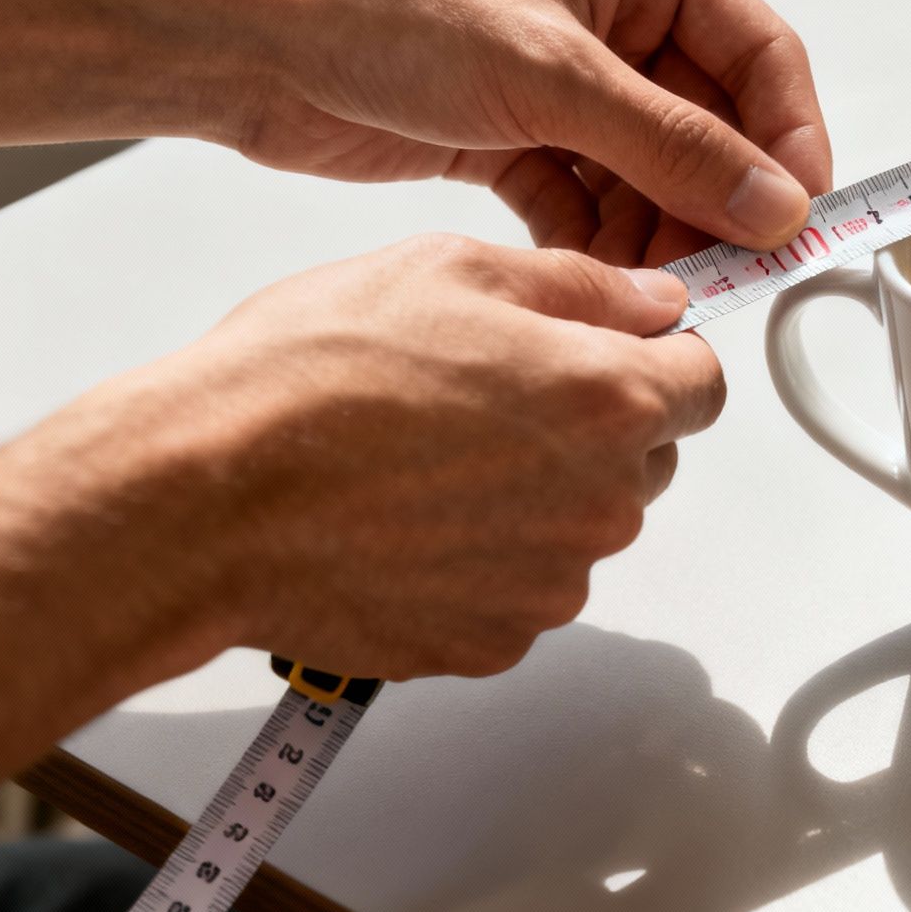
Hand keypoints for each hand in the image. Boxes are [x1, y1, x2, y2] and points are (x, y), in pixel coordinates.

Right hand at [0, 235, 719, 686]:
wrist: (205, 500)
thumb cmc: (309, 380)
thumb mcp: (452, 270)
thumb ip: (582, 286)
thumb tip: (654, 303)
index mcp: (608, 400)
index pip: (704, 384)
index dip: (658, 360)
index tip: (611, 353)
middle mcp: (601, 503)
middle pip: (644, 458)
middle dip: (591, 427)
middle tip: (486, 399)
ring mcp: (551, 583)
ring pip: (578, 527)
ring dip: (534, 497)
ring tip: (427, 459)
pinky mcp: (494, 641)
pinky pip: (519, 590)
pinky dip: (483, 561)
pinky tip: (408, 521)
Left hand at [236, 0, 832, 263]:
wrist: (251, 43)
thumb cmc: (380, 5)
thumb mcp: (553, 79)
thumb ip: (675, 148)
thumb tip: (771, 201)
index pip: (759, 54)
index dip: (789, 139)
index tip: (796, 216)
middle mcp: (613, 15)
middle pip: (710, 125)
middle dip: (716, 202)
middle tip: (728, 270)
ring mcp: (567, 79)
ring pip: (653, 173)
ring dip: (657, 233)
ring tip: (656, 289)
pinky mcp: (522, 134)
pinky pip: (592, 199)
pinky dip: (597, 243)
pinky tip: (594, 279)